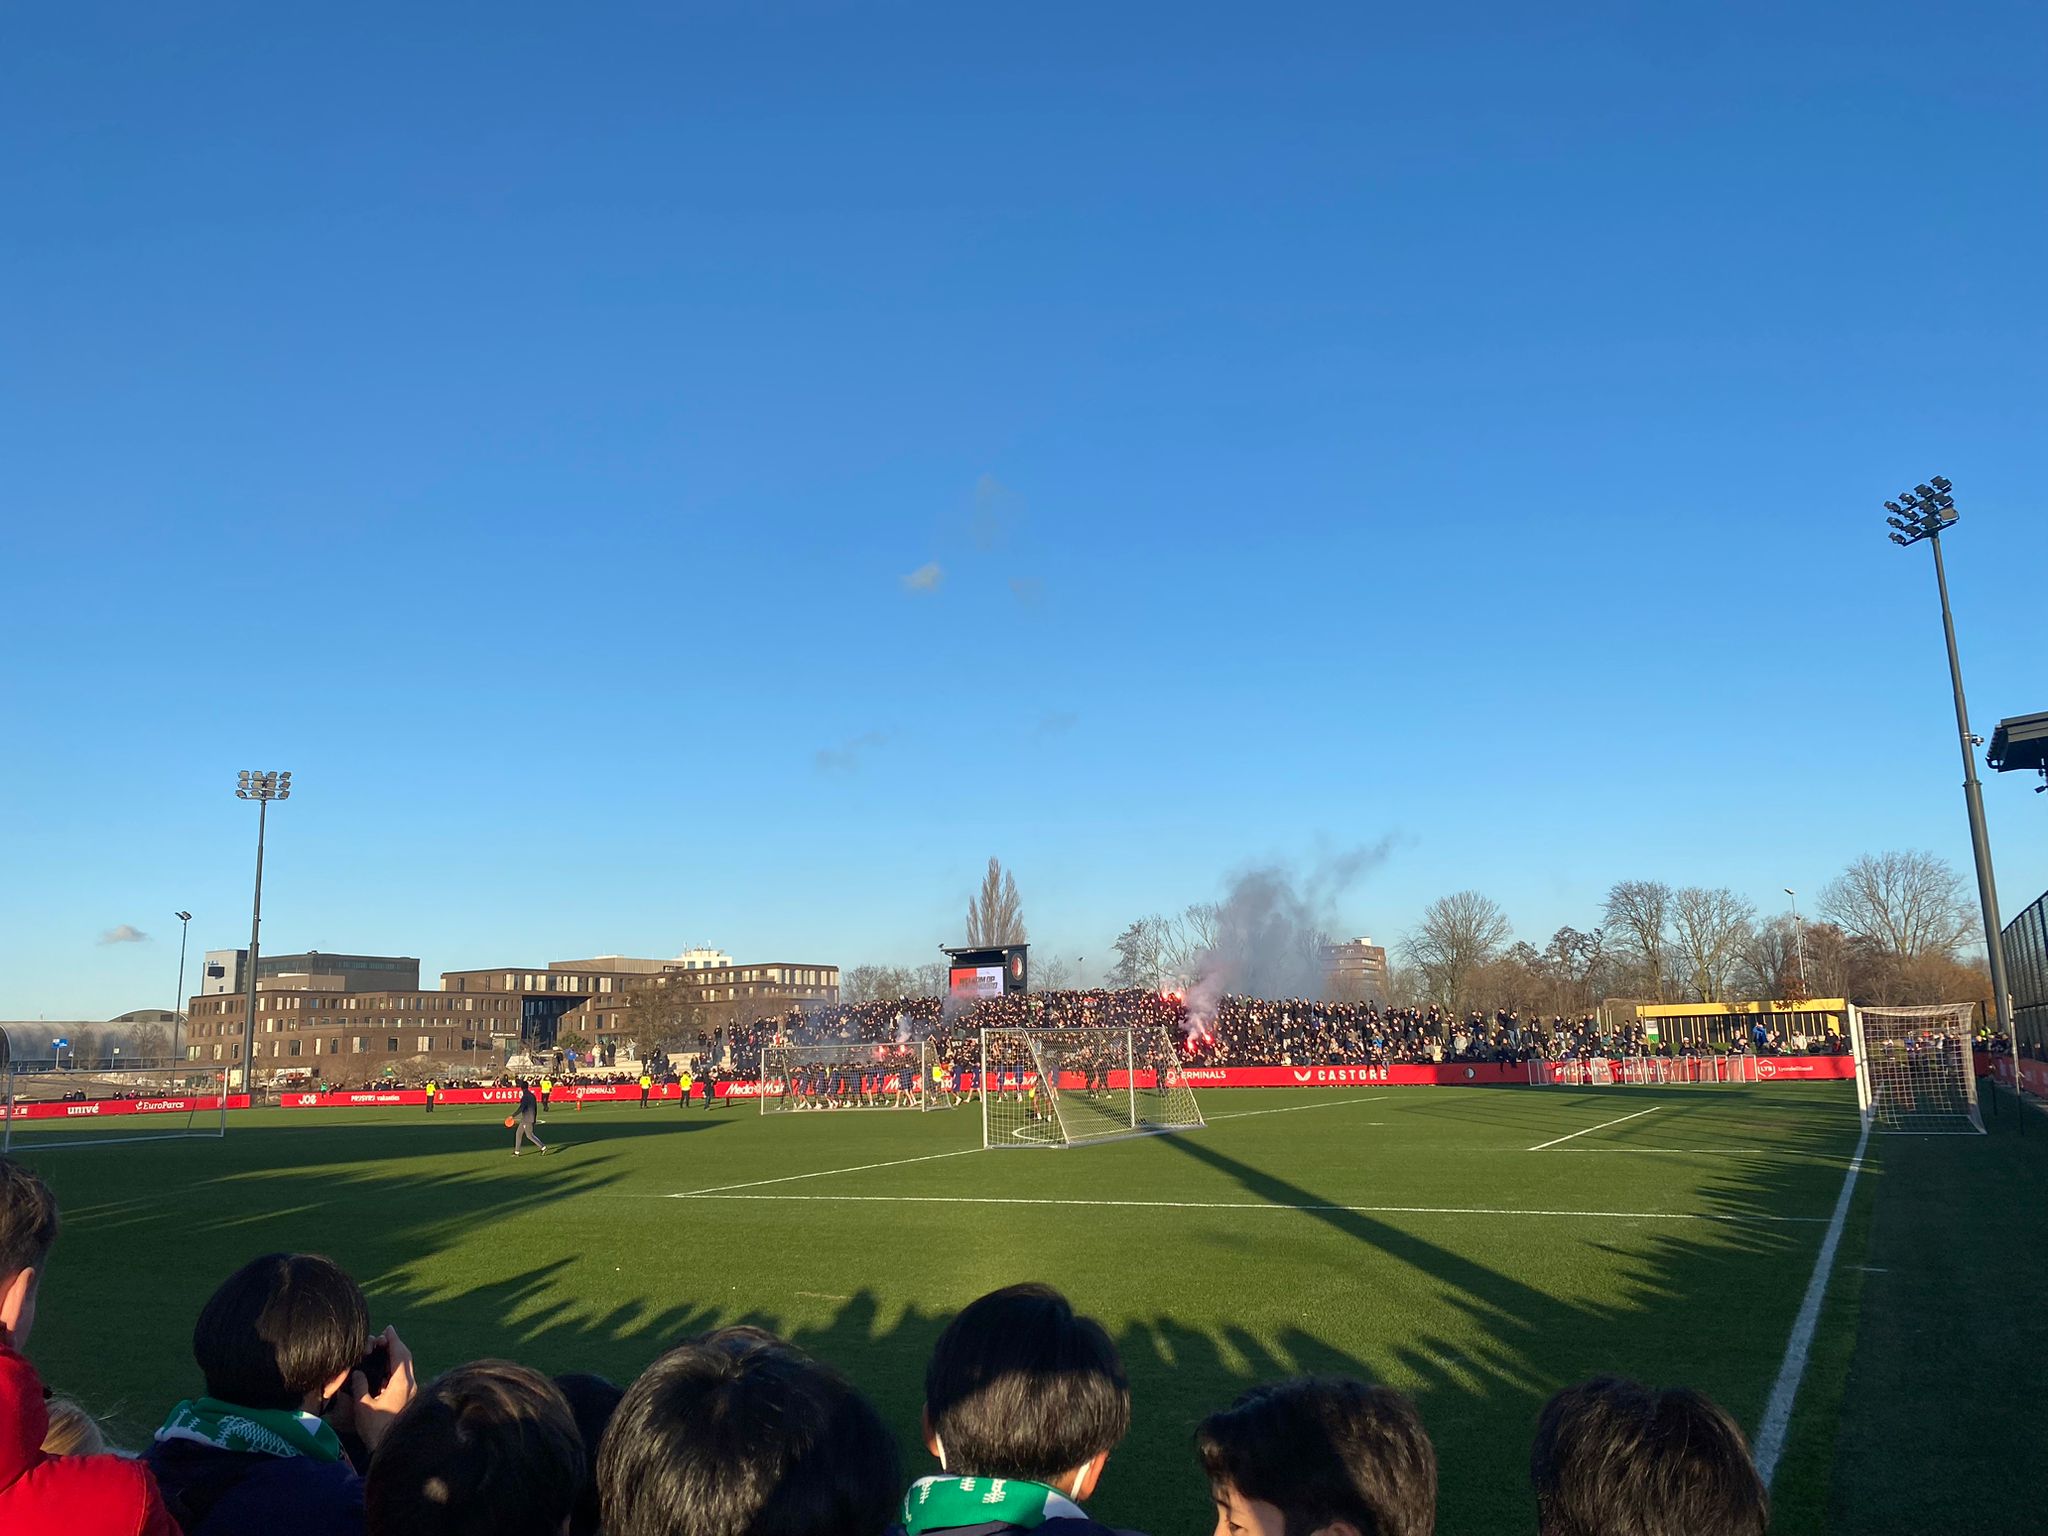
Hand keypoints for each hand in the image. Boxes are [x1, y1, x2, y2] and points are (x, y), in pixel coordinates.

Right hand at [345, 1326, 416, 1450]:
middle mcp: (411, 1385)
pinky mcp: (409, 1400)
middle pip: (406, 1358)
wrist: (392, 1450)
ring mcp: (412, 1393)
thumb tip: (358, 1372)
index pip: (399, 1354)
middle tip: (384, 1336)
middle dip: (396, 1345)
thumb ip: (360, 1386)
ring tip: (384, 1350)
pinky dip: (396, 1369)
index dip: (393, 1340)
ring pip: (406, 1368)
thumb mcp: (363, 1406)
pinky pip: (404, 1378)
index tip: (388, 1329)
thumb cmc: (375, 1429)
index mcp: (402, 1383)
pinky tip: (386, 1371)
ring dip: (396, 1357)